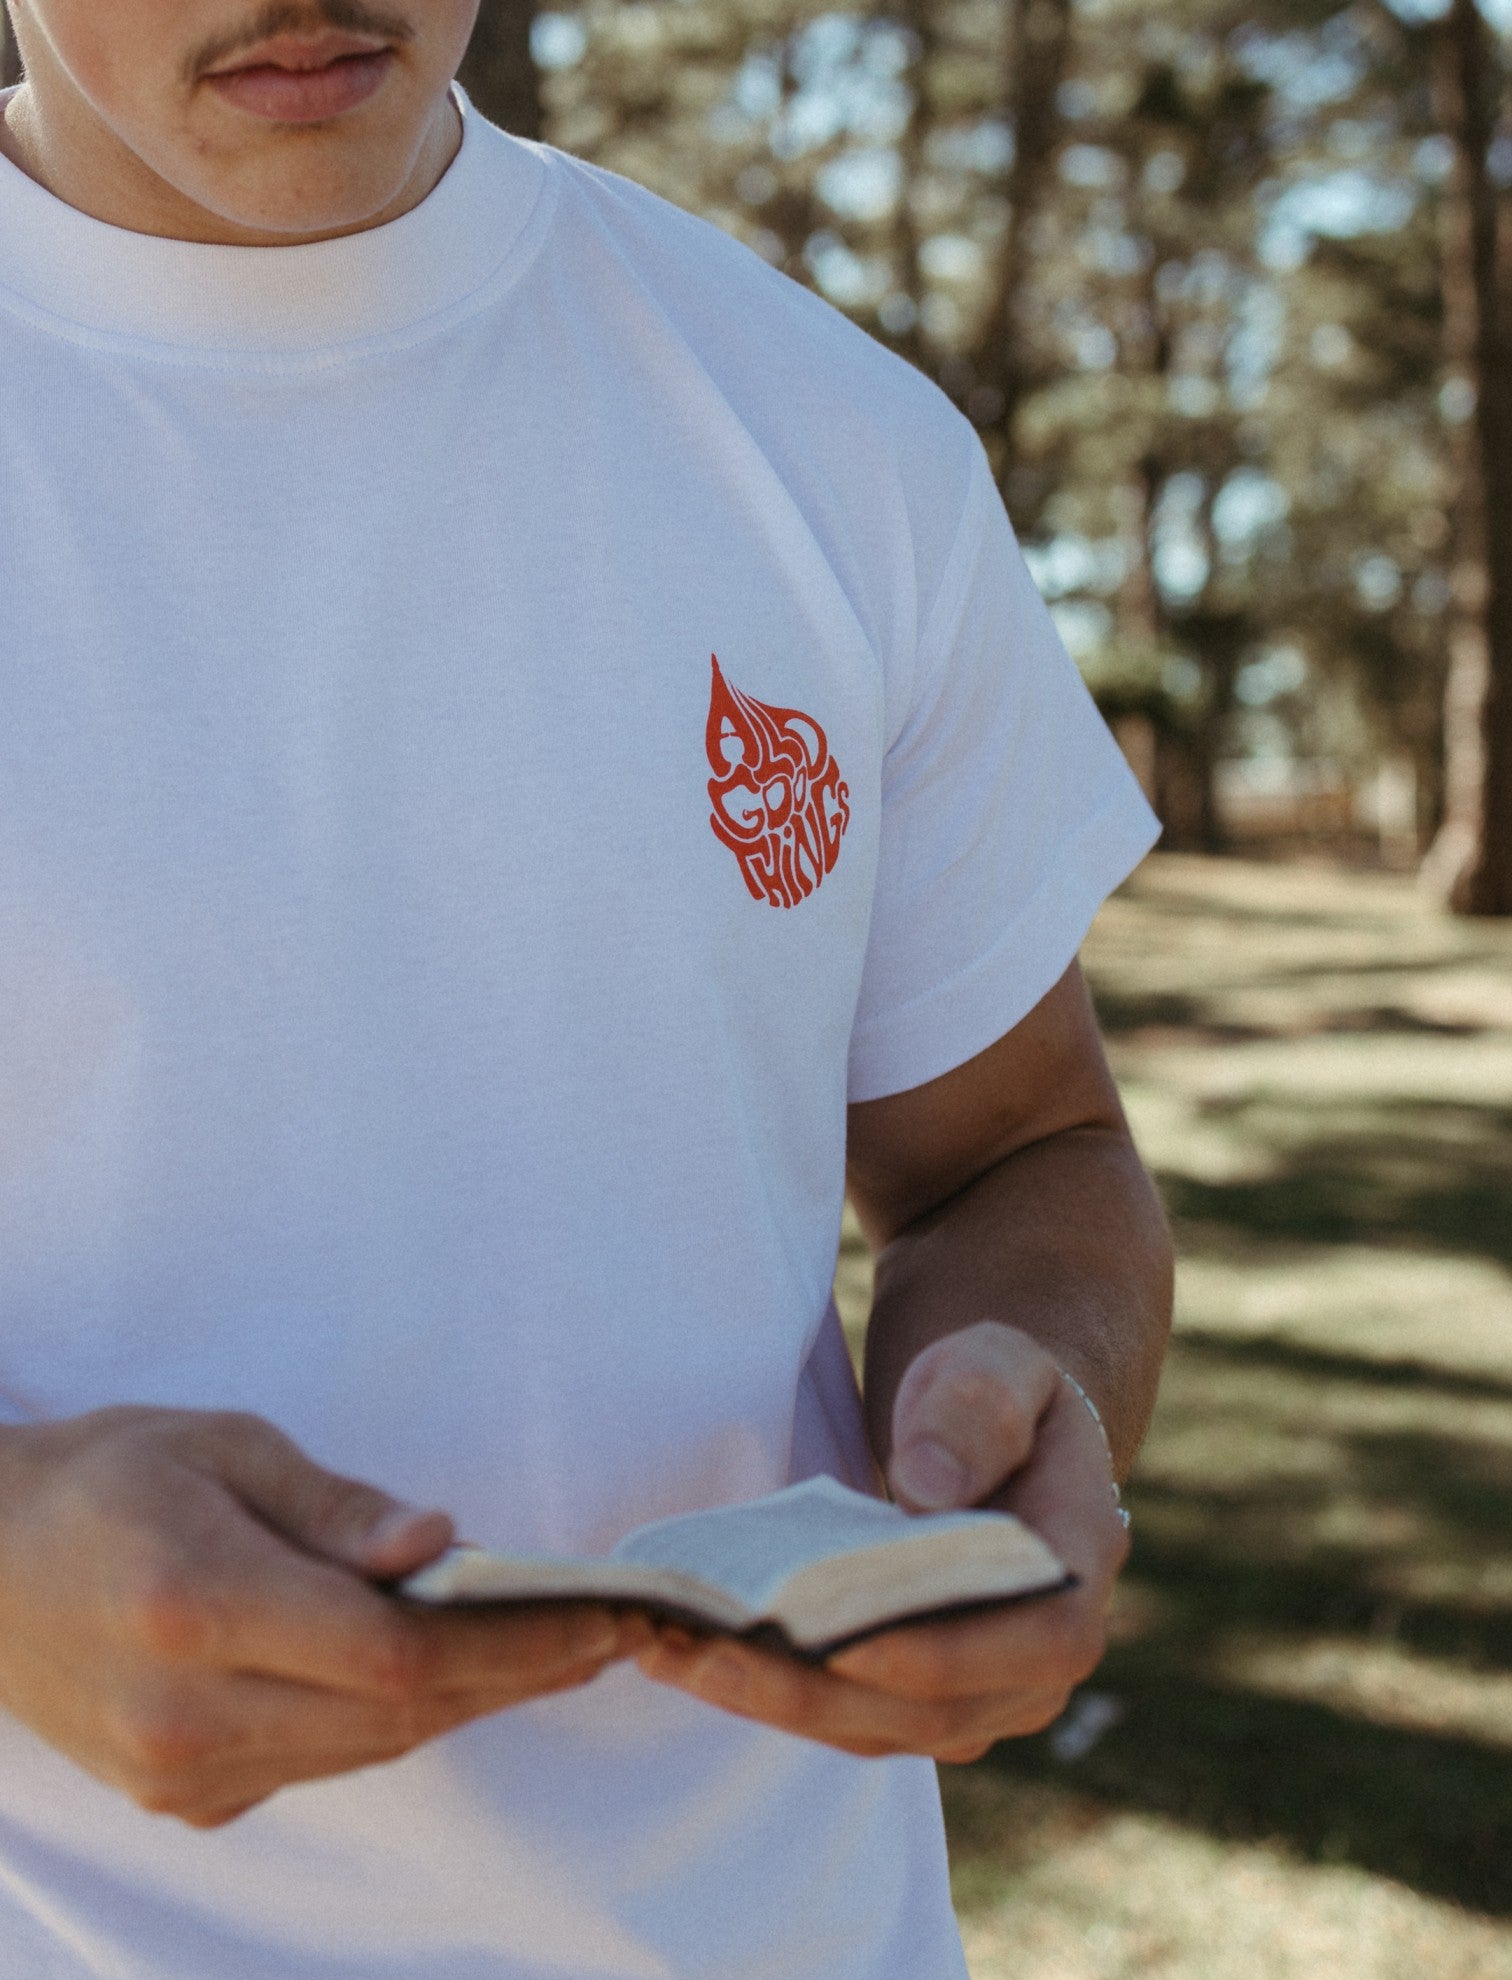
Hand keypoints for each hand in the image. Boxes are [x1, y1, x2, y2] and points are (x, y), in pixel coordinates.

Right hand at [0, 1407, 646, 1826]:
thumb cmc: (106, 1478)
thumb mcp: (222, 1446)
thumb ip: (336, 1505)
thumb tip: (443, 1543)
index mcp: (194, 1604)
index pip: (393, 1653)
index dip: (510, 1643)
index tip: (600, 1617)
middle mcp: (185, 1712)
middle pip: (396, 1713)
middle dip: (517, 1673)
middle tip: (609, 1631)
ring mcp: (178, 1772)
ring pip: (367, 1747)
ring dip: (468, 1699)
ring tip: (554, 1646)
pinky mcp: (181, 1796)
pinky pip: (322, 1764)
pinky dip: (394, 1719)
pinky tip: (448, 1672)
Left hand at [636, 1322, 1126, 1759]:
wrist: (983, 1425)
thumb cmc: (989, 1385)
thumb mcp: (996, 1361)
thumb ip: (978, 1405)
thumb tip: (931, 1484)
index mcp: (1079, 1564)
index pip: (1041, 1640)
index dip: (951, 1656)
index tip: (851, 1646)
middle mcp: (1043, 1653)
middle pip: (941, 1710)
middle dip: (821, 1693)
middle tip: (715, 1656)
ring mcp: (983, 1690)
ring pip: (883, 1728)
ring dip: (776, 1702)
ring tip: (674, 1654)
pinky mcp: (920, 1699)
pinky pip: (848, 1717)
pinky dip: (770, 1694)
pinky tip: (687, 1655)